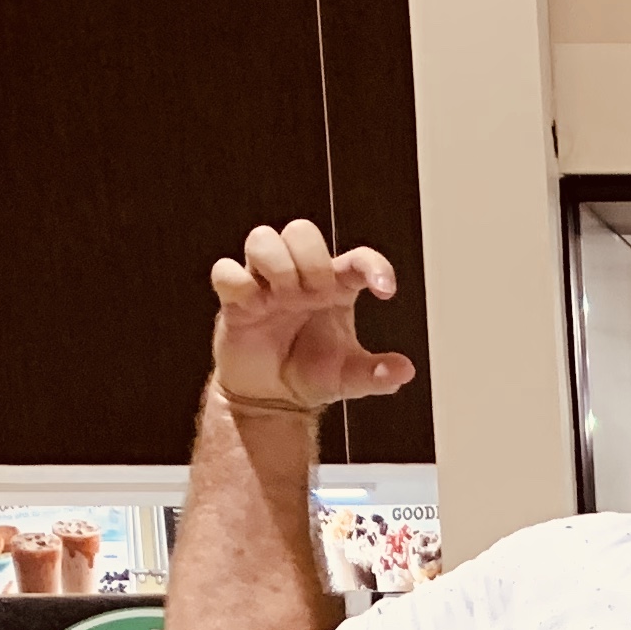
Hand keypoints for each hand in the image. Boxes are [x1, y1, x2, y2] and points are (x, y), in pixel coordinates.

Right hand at [209, 216, 415, 414]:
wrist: (271, 398)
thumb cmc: (310, 375)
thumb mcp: (348, 379)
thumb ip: (376, 375)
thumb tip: (405, 371)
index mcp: (335, 289)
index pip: (359, 259)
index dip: (374, 266)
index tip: (385, 291)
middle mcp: (300, 277)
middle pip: (301, 231)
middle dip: (311, 259)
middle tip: (315, 295)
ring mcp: (265, 283)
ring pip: (261, 238)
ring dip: (276, 265)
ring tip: (284, 299)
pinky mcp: (234, 298)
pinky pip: (225, 271)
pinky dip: (239, 284)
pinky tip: (254, 308)